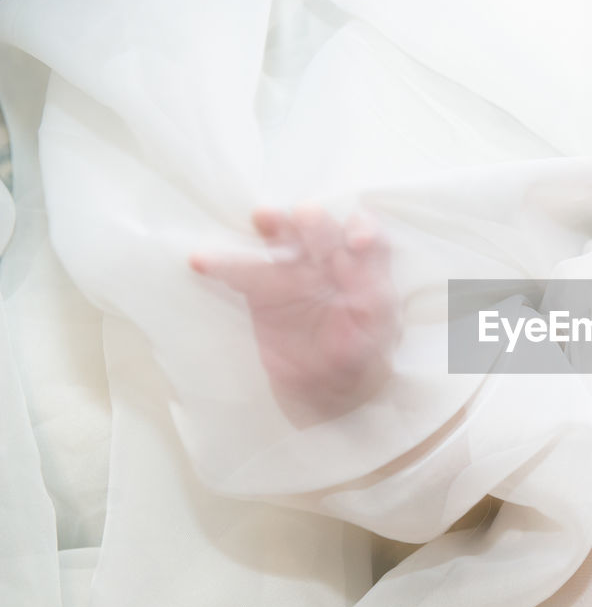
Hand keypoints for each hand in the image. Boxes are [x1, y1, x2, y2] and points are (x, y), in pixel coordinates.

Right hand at [191, 205, 400, 424]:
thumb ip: (372, 309)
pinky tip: (202, 261)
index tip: (357, 242)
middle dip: (316, 222)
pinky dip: (222, 264)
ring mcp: (294, 272)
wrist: (323, 390)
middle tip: (306, 217)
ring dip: (274, 223)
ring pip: (283, 239)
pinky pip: (241, 272)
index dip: (364, 232)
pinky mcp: (261, 289)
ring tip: (263, 217)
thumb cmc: (360, 359)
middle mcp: (331, 263)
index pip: (370, 240)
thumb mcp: (374, 341)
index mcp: (366, 273)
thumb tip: (367, 288)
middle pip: (324, 231)